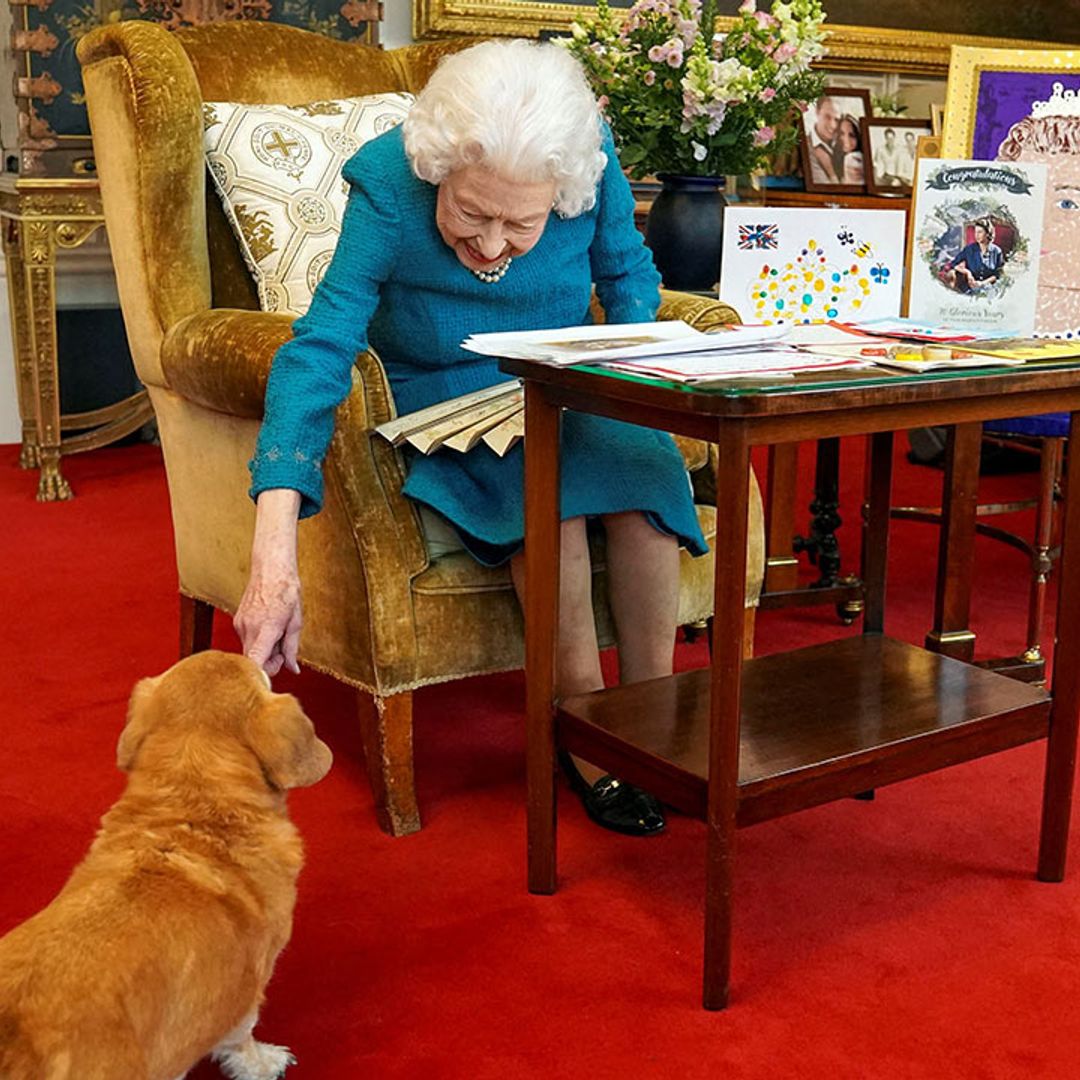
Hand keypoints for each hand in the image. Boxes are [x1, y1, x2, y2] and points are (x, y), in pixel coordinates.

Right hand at [234, 488, 302, 675]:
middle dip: (269, 663)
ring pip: (250, 651)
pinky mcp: (237, 621)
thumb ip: (291, 649)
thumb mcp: (296, 622)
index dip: (263, 676)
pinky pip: (247, 640)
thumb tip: (292, 670)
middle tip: (283, 652)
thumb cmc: (287, 592)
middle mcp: (248, 628)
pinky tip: (269, 628)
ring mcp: (240, 625)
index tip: (273, 677)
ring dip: (264, 651)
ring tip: (278, 634)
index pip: (255, 663)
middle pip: (253, 661)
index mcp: (266, 629)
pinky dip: (258, 641)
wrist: (271, 568)